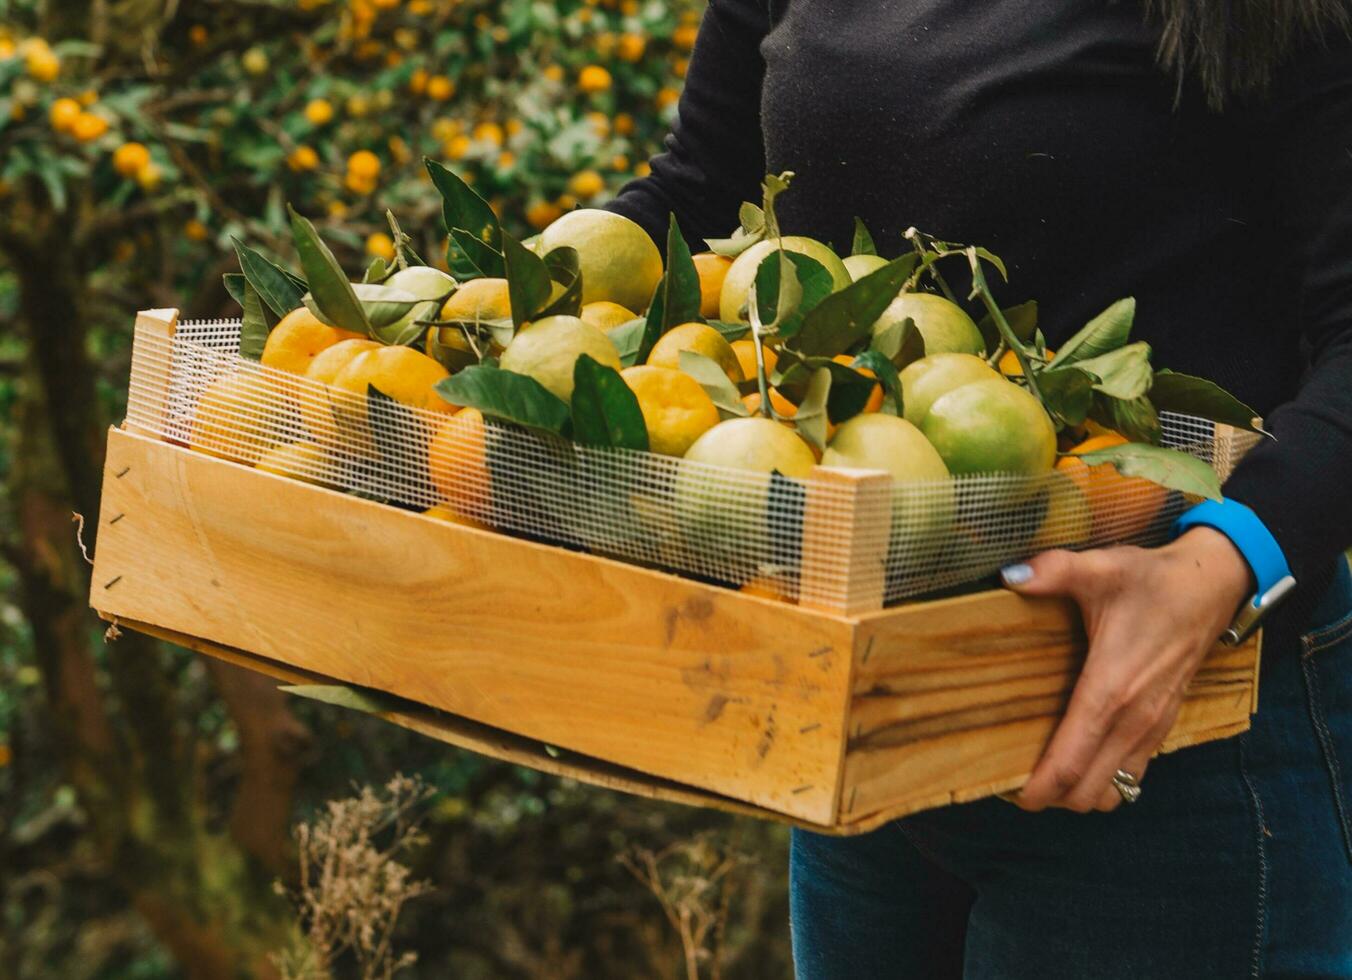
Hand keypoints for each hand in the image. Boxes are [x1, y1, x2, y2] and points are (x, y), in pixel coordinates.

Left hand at [1000, 527, 1252, 812]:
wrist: (1212, 586)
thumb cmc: (1152, 581)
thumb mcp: (1102, 566)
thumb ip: (1054, 570)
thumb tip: (1010, 576)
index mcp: (1110, 692)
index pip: (1070, 765)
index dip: (1036, 789)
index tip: (1005, 792)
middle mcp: (1133, 722)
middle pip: (1086, 794)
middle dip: (1049, 796)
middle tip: (1012, 779)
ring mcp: (1152, 729)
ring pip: (1113, 793)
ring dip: (1077, 793)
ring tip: (1042, 773)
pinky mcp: (1162, 727)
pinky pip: (1131, 776)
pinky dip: (1103, 780)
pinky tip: (1078, 758)